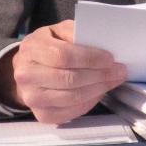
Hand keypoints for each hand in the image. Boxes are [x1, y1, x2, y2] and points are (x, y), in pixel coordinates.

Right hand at [0, 20, 126, 123]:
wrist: (26, 68)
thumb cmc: (48, 45)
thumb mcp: (58, 30)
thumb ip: (76, 33)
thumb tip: (101, 43)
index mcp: (31, 49)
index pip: (64, 56)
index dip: (90, 58)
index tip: (110, 58)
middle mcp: (26, 76)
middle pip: (69, 79)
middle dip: (99, 75)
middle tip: (119, 71)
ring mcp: (32, 98)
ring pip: (72, 98)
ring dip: (98, 90)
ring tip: (113, 80)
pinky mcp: (41, 115)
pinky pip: (70, 112)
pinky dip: (89, 103)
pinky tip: (99, 92)